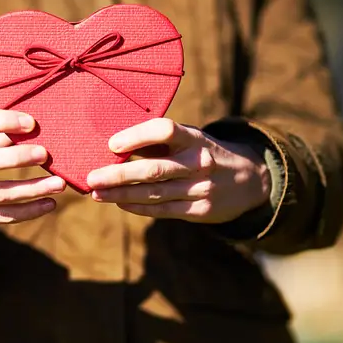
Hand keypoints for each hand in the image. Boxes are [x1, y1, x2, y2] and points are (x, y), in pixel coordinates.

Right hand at [0, 109, 65, 238]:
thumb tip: (33, 126)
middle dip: (17, 157)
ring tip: (59, 183)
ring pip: (0, 194)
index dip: (2, 121)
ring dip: (33, 189)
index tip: (31, 122)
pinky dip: (28, 211)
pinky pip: (2, 216)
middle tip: (45, 154)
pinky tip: (49, 204)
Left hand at [86, 118, 270, 223]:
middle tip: (91, 178)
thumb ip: (158, 141)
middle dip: (118, 174)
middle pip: (153, 169)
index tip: (112, 144)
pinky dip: (137, 207)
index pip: (166, 131)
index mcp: (195, 138)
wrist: (251, 180)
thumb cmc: (204, 152)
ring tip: (96, 193)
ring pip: (154, 193)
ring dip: (121, 194)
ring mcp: (201, 189)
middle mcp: (199, 163)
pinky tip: (118, 202)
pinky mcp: (200, 211)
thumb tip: (113, 144)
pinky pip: (163, 210)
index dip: (137, 135)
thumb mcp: (190, 139)